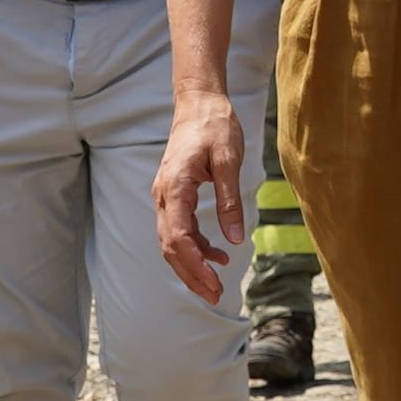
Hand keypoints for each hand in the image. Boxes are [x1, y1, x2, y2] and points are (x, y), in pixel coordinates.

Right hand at [153, 96, 248, 302]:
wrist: (199, 105)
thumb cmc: (215, 127)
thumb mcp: (230, 161)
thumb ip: (230, 201)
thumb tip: (236, 239)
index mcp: (175, 187)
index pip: (177, 237)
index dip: (194, 265)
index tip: (214, 284)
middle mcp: (164, 196)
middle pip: (170, 246)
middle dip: (191, 275)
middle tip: (215, 296)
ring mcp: (166, 197)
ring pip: (172, 242)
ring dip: (191, 266)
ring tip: (216, 285)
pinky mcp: (174, 196)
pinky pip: (179, 230)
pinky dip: (196, 247)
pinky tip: (218, 254)